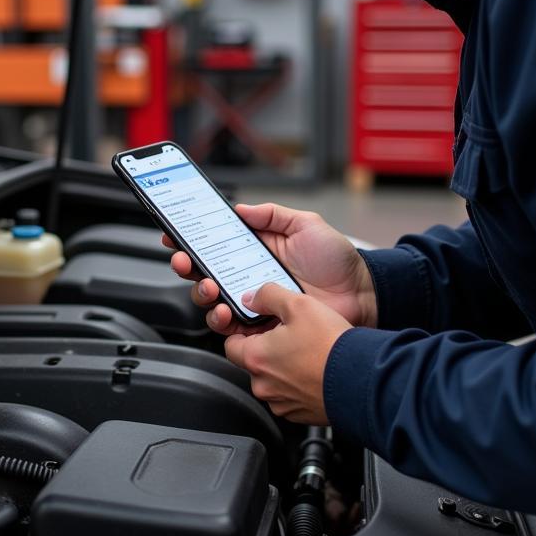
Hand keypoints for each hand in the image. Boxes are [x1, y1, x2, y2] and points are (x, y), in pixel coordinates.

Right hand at [164, 202, 377, 333]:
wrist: (361, 294)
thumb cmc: (338, 260)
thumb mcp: (305, 224)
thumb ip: (272, 215)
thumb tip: (240, 208)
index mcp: (255, 249)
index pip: (215, 243)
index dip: (191, 239)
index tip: (174, 234)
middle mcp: (249, 275)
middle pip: (205, 272)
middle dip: (187, 266)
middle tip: (185, 262)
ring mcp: (254, 301)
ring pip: (212, 300)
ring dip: (201, 293)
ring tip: (209, 288)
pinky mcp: (262, 326)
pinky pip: (233, 327)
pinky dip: (222, 320)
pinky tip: (225, 310)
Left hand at [222, 282, 352, 422]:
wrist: (362, 380)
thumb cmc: (331, 346)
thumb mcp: (299, 304)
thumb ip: (269, 296)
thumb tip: (253, 298)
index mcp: (256, 358)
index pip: (230, 344)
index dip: (243, 331)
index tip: (258, 325)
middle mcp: (263, 385)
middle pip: (253, 362)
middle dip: (268, 348)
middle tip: (291, 334)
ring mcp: (281, 403)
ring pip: (272, 379)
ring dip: (284, 366)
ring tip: (308, 351)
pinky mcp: (299, 414)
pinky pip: (290, 395)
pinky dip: (299, 383)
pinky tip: (316, 369)